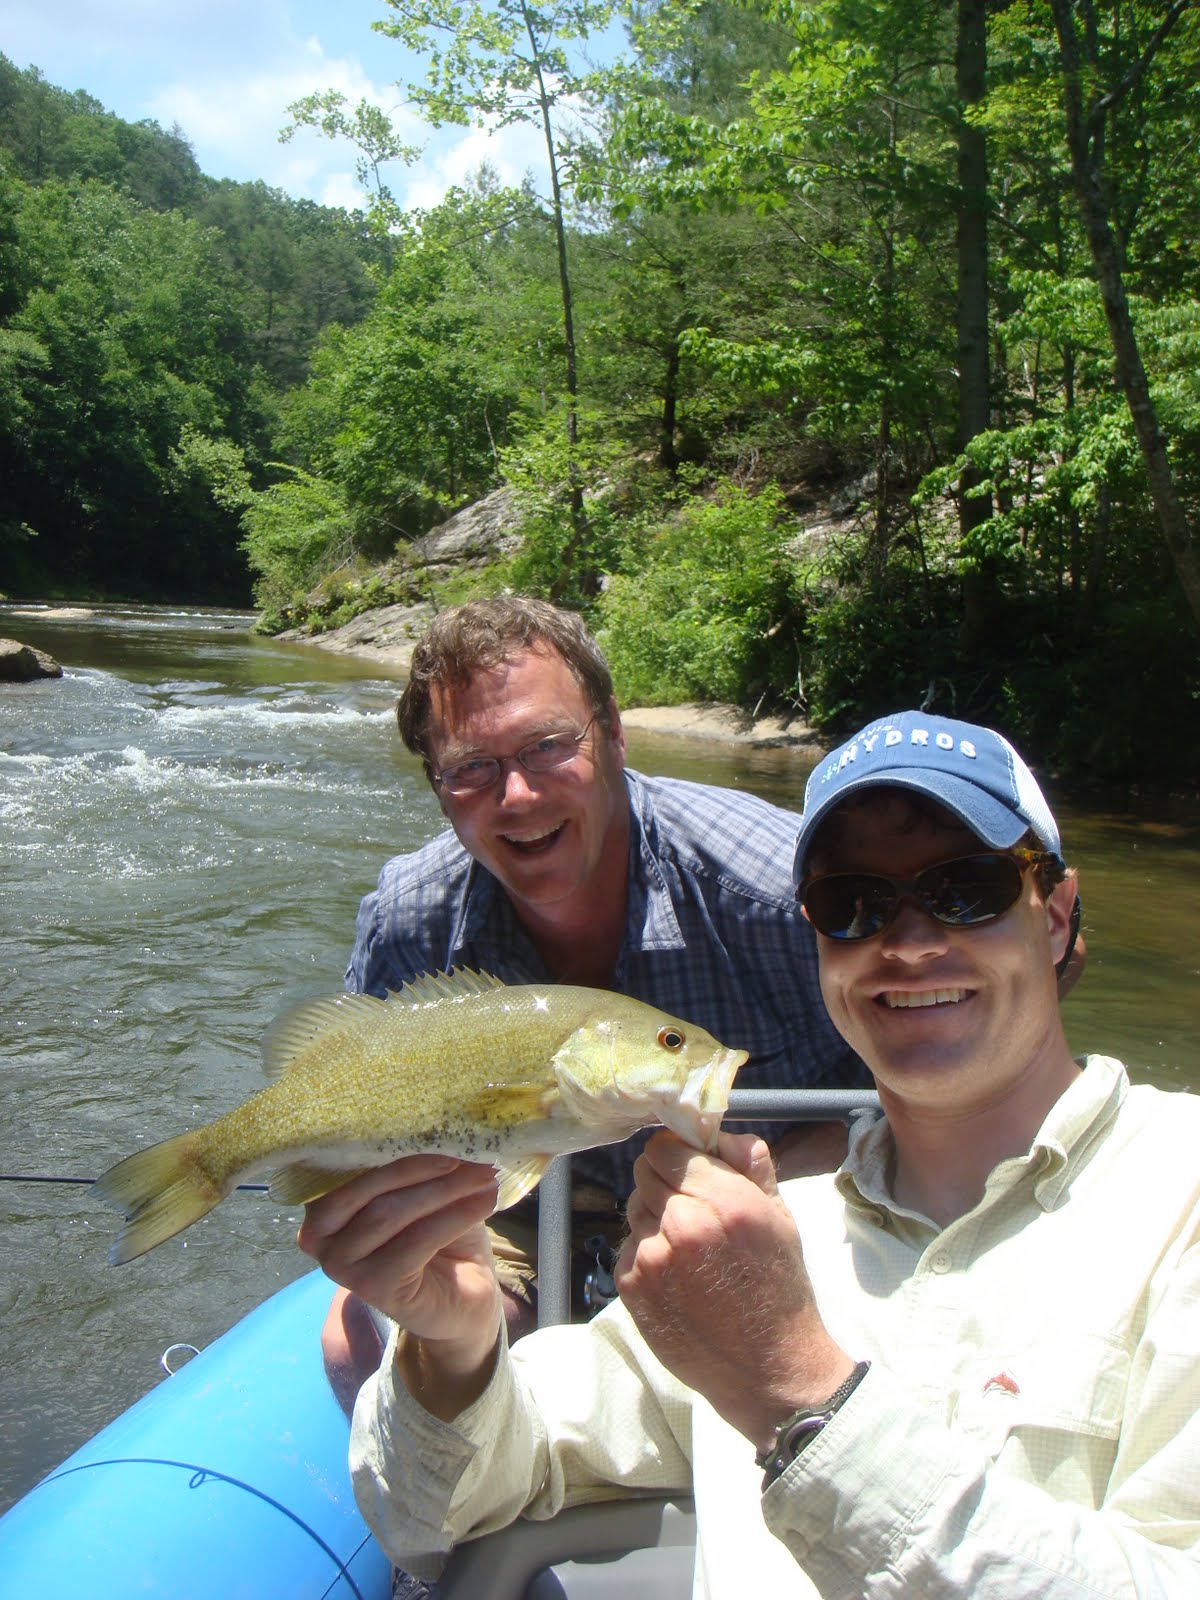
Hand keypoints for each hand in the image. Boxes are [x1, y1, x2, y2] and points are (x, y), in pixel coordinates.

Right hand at [298, 1155, 502, 1407]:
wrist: (462, 1295)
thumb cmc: (438, 1234)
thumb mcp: (425, 1190)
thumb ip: (420, 1163)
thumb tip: (448, 1125)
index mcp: (323, 1203)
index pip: (349, 1164)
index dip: (395, 1145)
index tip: (442, 1130)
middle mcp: (319, 1236)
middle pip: (369, 1189)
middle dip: (422, 1168)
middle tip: (470, 1155)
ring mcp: (341, 1266)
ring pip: (391, 1213)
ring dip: (445, 1190)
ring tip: (485, 1176)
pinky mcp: (373, 1287)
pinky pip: (416, 1240)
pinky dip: (455, 1215)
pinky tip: (485, 1202)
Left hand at [615, 1131, 853, 1449]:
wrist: (768, 1369)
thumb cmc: (779, 1288)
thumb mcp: (780, 1217)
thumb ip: (750, 1164)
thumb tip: (717, 1132)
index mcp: (725, 1200)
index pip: (666, 1147)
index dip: (677, 1154)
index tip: (689, 1167)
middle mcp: (683, 1224)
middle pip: (644, 1172)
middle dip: (665, 1182)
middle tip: (691, 1207)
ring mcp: (652, 1258)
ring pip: (634, 1208)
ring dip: (654, 1217)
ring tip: (687, 1247)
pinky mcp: (631, 1287)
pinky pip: (628, 1246)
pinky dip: (645, 1253)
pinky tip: (676, 1275)